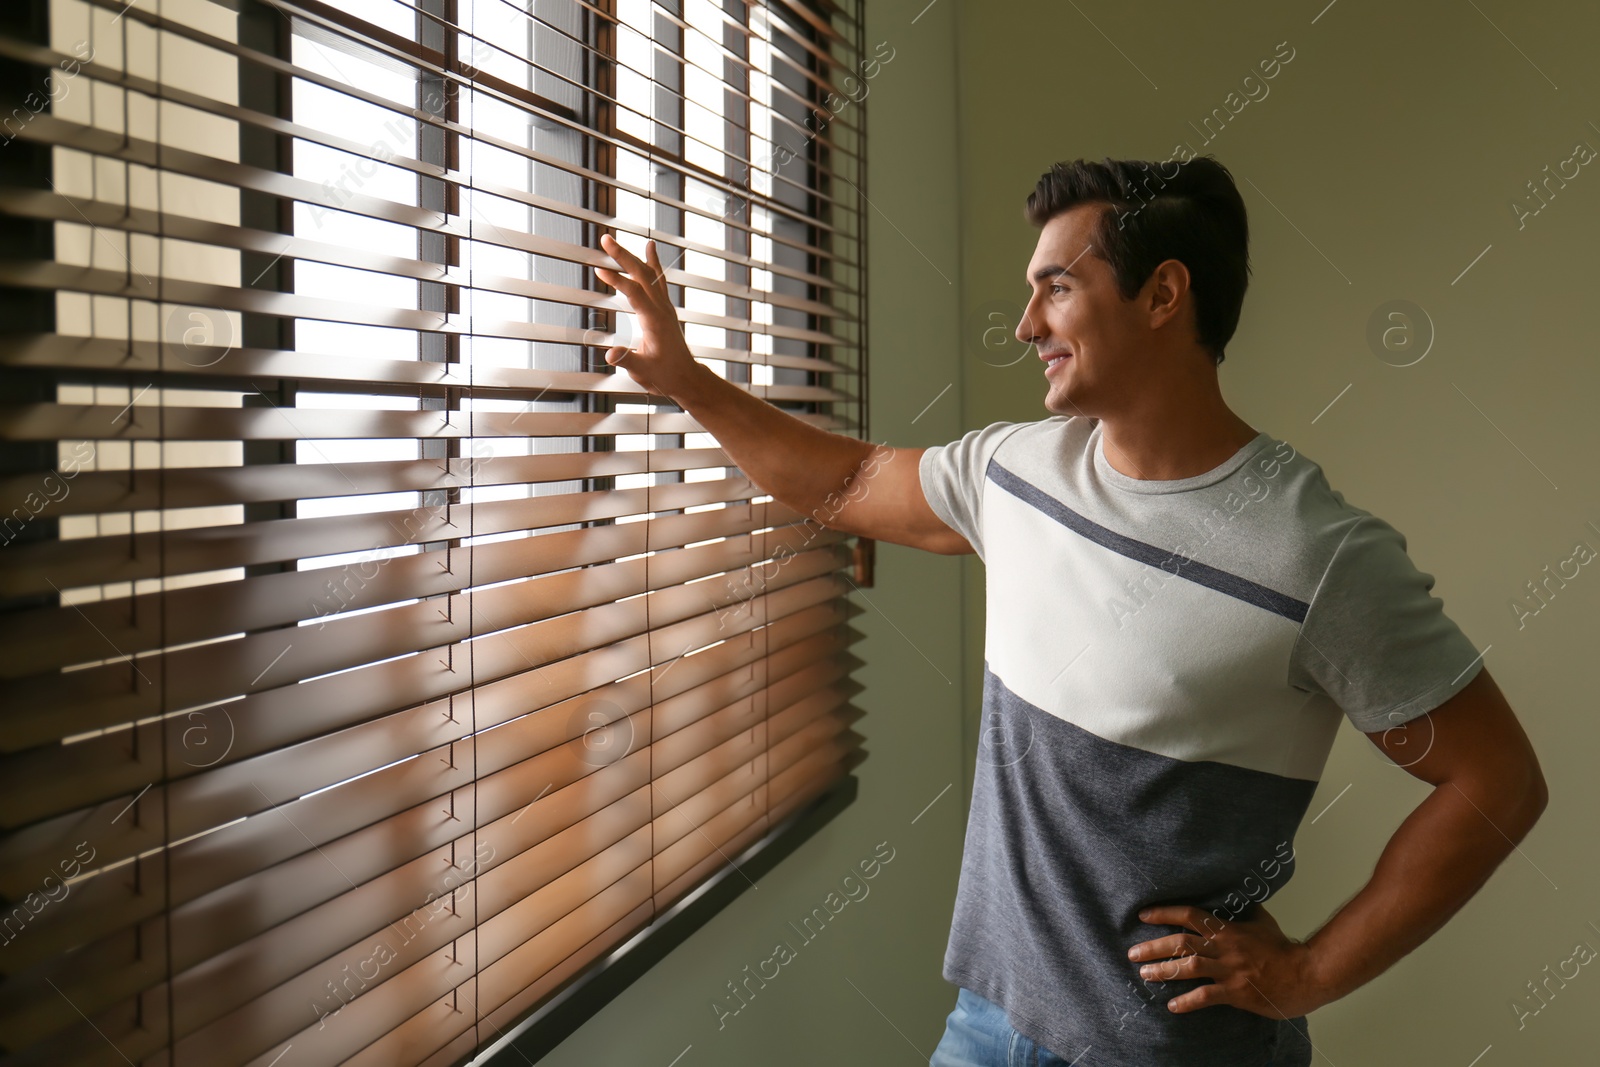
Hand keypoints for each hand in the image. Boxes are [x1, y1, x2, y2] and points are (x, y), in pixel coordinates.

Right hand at [593, 233, 699, 400]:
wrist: (685, 378)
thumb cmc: (665, 376)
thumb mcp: (643, 371)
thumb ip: (626, 360)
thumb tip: (610, 355)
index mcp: (655, 321)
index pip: (634, 293)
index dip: (617, 281)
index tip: (599, 270)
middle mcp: (661, 309)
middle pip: (642, 275)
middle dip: (623, 255)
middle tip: (606, 239)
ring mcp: (664, 307)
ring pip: (649, 274)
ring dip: (632, 256)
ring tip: (617, 241)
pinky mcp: (664, 308)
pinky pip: (657, 279)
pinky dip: (651, 262)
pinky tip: (649, 249)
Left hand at [1127, 904, 1328, 1018]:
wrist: (1305, 973)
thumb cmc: (1283, 948)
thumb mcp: (1262, 921)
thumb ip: (1243, 911)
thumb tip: (1234, 897)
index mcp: (1227, 929)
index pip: (1190, 916)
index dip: (1165, 914)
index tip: (1143, 915)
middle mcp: (1224, 948)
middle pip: (1182, 942)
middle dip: (1154, 946)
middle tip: (1132, 952)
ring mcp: (1229, 970)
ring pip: (1189, 967)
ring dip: (1163, 971)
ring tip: (1144, 974)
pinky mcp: (1236, 992)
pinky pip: (1206, 996)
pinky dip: (1187, 1001)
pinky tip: (1172, 1006)